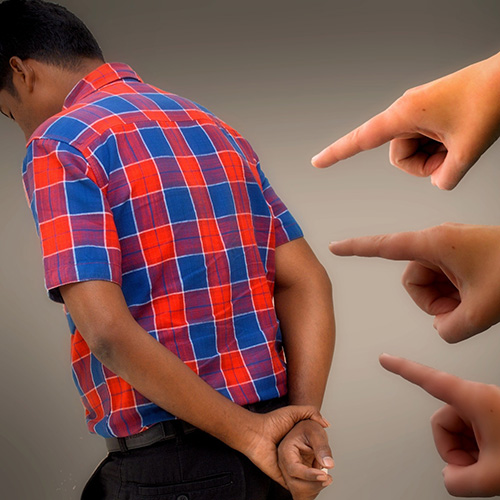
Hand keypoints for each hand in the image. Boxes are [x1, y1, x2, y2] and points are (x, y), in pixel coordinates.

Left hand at [242, 406, 328, 487]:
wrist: (256, 434)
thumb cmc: (272, 422)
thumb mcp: (294, 411)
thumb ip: (311, 412)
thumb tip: (326, 424)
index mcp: (299, 444)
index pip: (317, 454)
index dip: (325, 456)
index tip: (331, 458)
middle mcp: (295, 456)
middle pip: (314, 467)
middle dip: (323, 470)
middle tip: (330, 469)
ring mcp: (289, 468)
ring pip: (308, 479)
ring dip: (318, 480)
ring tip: (326, 478)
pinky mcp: (283, 477)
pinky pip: (297, 487)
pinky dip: (307, 488)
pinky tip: (315, 484)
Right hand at [278, 420, 333, 499]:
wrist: (307, 431)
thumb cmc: (308, 428)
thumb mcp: (316, 432)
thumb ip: (322, 447)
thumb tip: (328, 464)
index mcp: (285, 450)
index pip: (293, 469)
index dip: (309, 474)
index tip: (323, 475)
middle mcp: (284, 463)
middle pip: (294, 483)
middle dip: (313, 484)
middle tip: (328, 477)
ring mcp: (288, 471)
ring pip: (298, 490)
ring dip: (314, 487)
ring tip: (326, 476)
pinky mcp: (295, 477)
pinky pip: (301, 491)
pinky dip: (313, 488)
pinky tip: (321, 479)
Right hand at [312, 51, 499, 189]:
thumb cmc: (490, 100)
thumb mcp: (468, 150)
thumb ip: (446, 177)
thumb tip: (438, 181)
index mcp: (404, 115)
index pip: (361, 139)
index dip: (336, 153)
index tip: (316, 163)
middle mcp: (406, 112)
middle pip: (399, 156)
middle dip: (424, 164)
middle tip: (452, 154)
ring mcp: (419, 112)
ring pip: (415, 151)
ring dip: (437, 156)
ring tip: (461, 143)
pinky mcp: (432, 114)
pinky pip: (427, 142)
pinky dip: (444, 148)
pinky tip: (461, 137)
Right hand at [330, 223, 499, 342]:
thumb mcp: (482, 311)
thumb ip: (450, 329)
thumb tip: (442, 328)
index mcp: (435, 243)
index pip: (385, 247)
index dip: (356, 249)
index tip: (334, 247)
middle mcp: (439, 242)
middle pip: (412, 280)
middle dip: (431, 302)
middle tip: (460, 311)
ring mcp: (451, 250)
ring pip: (428, 285)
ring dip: (446, 302)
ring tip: (473, 305)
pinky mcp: (462, 258)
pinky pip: (445, 283)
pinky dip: (457, 298)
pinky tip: (476, 300)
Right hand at [380, 353, 499, 496]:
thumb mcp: (495, 475)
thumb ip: (460, 482)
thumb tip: (451, 479)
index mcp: (474, 399)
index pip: (428, 379)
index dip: (403, 368)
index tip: (385, 358)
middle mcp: (480, 399)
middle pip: (443, 420)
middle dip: (453, 449)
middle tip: (472, 469)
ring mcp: (489, 409)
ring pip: (458, 430)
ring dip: (468, 454)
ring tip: (489, 468)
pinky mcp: (497, 419)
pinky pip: (473, 434)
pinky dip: (478, 453)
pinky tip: (493, 464)